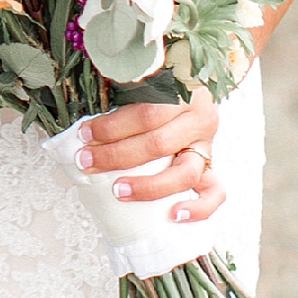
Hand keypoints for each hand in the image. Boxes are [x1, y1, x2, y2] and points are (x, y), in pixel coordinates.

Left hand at [74, 85, 223, 219]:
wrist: (192, 89)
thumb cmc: (157, 89)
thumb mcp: (142, 82)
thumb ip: (122, 92)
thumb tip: (83, 117)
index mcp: (181, 92)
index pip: (145, 112)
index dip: (112, 125)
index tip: (83, 134)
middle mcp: (198, 118)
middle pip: (157, 143)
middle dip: (116, 155)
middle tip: (86, 161)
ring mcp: (207, 145)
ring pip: (183, 173)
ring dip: (147, 186)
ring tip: (117, 191)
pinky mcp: (211, 167)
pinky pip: (214, 193)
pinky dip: (197, 208)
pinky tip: (174, 214)